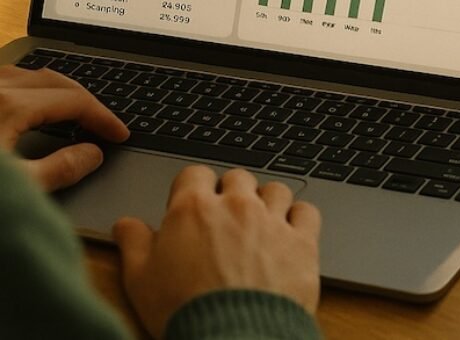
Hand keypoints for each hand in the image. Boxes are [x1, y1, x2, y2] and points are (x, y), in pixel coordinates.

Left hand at [0, 65, 128, 189]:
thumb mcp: (16, 188)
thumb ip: (59, 170)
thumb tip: (92, 155)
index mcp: (8, 106)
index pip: (74, 101)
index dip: (103, 118)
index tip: (119, 134)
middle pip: (55, 81)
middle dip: (86, 101)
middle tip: (103, 124)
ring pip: (28, 75)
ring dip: (57, 90)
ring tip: (72, 111)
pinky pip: (7, 80)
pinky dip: (29, 88)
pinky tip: (29, 104)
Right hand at [113, 166, 321, 338]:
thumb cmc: (184, 312)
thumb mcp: (141, 281)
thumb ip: (134, 244)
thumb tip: (125, 224)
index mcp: (194, 209)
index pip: (194, 174)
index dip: (193, 189)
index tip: (193, 205)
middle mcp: (236, 205)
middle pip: (237, 177)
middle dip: (231, 192)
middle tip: (226, 219)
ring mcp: (272, 220)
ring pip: (275, 189)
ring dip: (267, 202)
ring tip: (260, 225)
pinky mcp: (301, 241)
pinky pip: (307, 211)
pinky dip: (299, 218)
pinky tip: (291, 232)